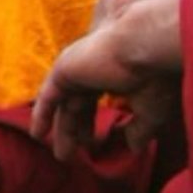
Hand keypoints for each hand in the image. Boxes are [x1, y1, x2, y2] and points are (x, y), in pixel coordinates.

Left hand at [31, 0, 191, 159]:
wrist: (145, 38)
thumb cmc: (155, 71)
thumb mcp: (152, 108)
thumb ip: (140, 128)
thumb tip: (133, 148)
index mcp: (116, 72)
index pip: (99, 99)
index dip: (95, 121)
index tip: (98, 142)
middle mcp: (94, 68)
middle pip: (79, 103)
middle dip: (76, 128)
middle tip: (72, 152)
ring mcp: (78, 67)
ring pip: (65, 102)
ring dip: (62, 128)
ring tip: (60, 154)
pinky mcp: (64, 69)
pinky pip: (49, 95)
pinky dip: (42, 114)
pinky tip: (37, 134)